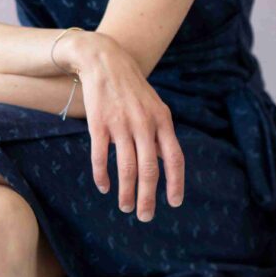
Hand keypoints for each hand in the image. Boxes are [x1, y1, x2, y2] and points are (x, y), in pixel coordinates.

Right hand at [76, 34, 184, 221]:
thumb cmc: (131, 87)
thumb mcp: (154, 105)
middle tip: (145, 216)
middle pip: (149, 171)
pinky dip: (103, 176)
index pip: (174, 158)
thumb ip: (159, 132)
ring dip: (126, 192)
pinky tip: (104, 186)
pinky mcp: (99, 124)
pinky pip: (101, 158)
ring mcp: (121, 124)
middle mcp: (144, 124)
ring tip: (125, 206)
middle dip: (148, 198)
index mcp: (162, 120)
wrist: (104, 60)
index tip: (173, 203)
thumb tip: (164, 162)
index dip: (176, 183)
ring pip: (126, 169)